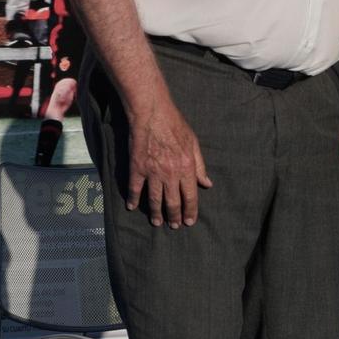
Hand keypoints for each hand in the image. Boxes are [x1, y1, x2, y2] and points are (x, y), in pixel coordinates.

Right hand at [126, 100, 211, 228]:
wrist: (152, 112)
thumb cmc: (175, 125)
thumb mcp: (194, 144)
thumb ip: (200, 166)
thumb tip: (207, 183)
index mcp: (187, 167)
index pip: (190, 196)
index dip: (190, 211)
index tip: (189, 221)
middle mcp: (170, 173)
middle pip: (173, 202)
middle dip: (174, 216)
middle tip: (173, 226)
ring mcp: (153, 172)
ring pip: (154, 199)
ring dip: (155, 213)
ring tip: (157, 222)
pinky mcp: (137, 167)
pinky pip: (134, 188)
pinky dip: (132, 199)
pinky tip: (132, 206)